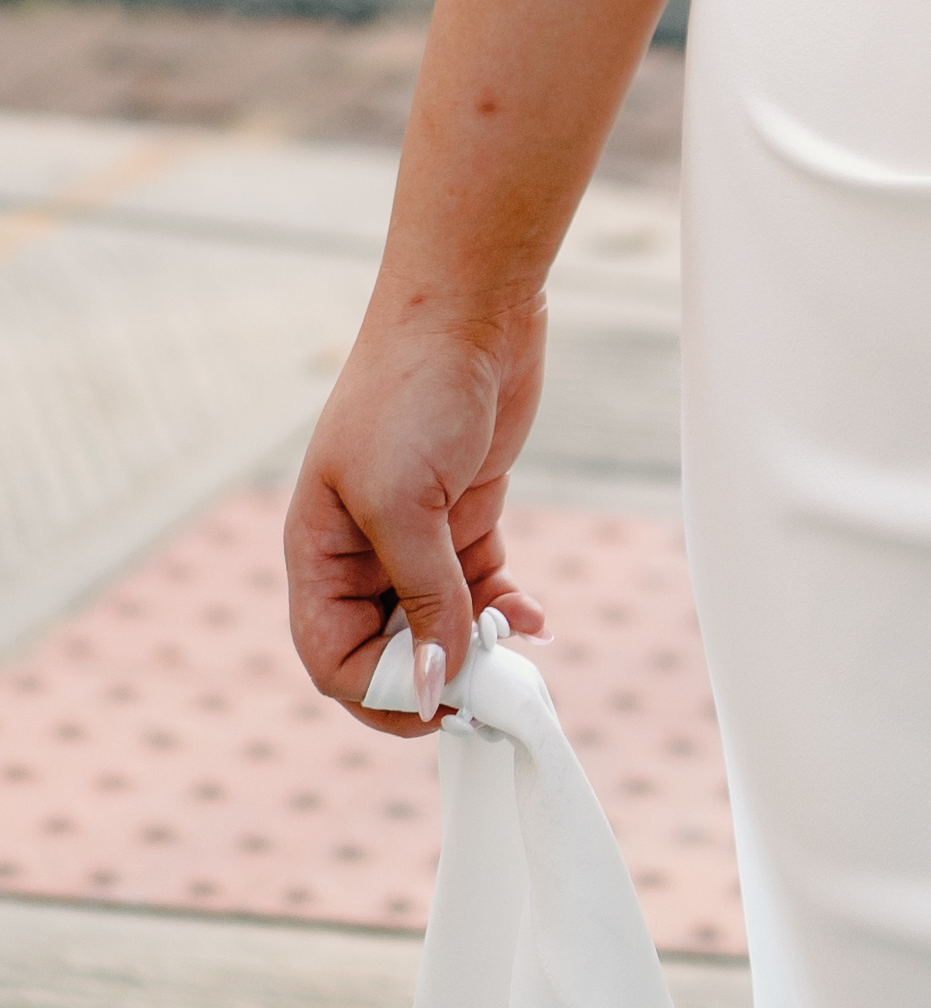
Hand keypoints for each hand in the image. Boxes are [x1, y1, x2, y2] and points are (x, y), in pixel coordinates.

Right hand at [284, 294, 550, 727]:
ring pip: (439, 623)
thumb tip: (437, 686)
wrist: (470, 304)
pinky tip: (534, 618)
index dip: (382, 691)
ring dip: (476, 646)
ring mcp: (414, 534)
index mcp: (318, 554)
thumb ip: (422, 598)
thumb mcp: (405, 505)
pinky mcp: (464, 512)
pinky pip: (478, 585)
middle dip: (436, 676)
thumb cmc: (413, 392)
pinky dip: (503, 608)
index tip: (440, 703)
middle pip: (388, 650)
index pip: (333, 658)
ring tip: (517, 651)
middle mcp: (360, 553)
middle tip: (489, 690)